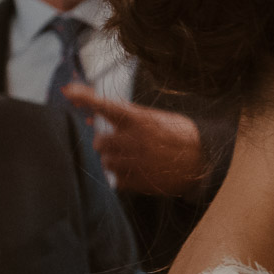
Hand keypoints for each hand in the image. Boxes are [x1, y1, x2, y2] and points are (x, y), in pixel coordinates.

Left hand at [61, 85, 209, 196]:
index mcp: (140, 121)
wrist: (204, 162)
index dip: (85, 98)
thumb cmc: (181, 136)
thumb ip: (130, 116)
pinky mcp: (138, 182)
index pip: (105, 106)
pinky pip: (116, 179)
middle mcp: (135, 141)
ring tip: (132, 157)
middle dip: (106, 141)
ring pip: (105, 161)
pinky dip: (122, 174)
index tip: (68, 92)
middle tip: (119, 141)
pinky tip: (138, 169)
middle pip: (99, 141)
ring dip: (113, 158)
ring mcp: (135, 162)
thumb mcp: (159, 118)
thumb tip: (97, 116)